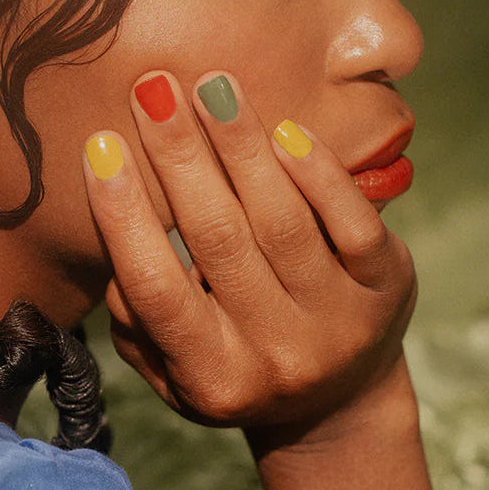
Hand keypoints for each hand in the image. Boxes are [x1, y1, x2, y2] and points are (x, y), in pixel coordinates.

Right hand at [83, 70, 415, 437]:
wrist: (340, 403)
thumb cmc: (233, 364)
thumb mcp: (172, 367)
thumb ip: (135, 317)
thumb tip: (119, 237)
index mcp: (213, 379)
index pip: (157, 290)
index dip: (124, 215)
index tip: (100, 145)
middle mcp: (279, 358)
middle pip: (218, 240)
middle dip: (179, 156)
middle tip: (151, 88)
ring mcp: (339, 323)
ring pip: (281, 220)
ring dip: (240, 145)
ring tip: (211, 86)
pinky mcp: (388, 287)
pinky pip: (353, 222)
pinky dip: (318, 172)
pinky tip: (283, 128)